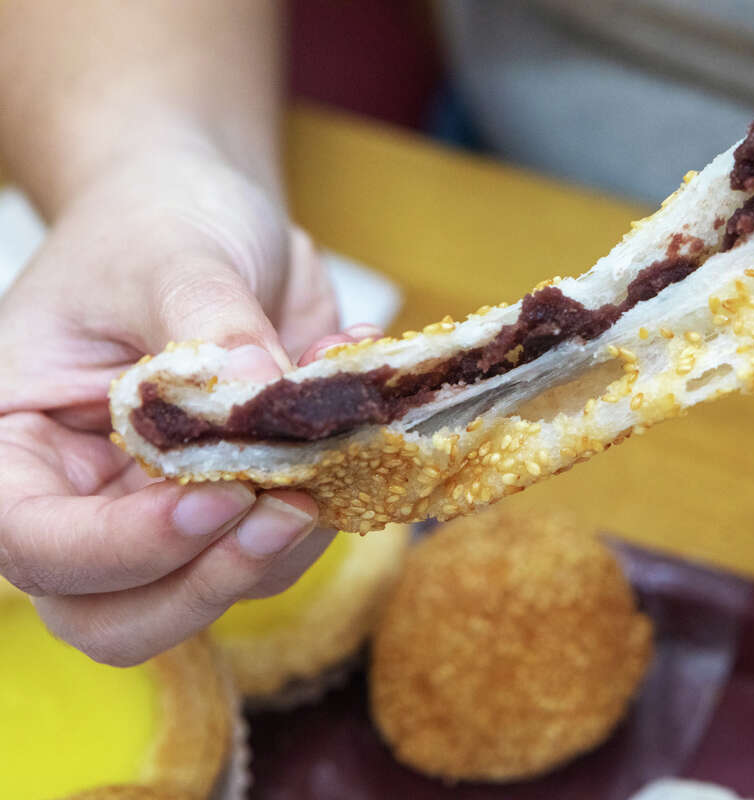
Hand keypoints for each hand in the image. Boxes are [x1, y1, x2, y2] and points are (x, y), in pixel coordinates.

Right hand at [0, 142, 378, 664]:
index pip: (35, 542)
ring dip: (286, 546)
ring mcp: (165, 510)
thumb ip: (211, 327)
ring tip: (335, 445)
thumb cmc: (157, 222)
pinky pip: (283, 546)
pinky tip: (351, 418)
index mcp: (18, 443)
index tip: (220, 495)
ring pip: (212, 592)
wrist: (209, 212)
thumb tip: (262, 393)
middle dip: (208, 582)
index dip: (126, 546)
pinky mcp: (243, 503)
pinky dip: (331, 501)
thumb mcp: (174, 258)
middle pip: (118, 614)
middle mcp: (84, 498)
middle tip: (289, 510)